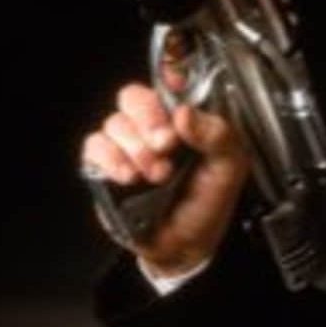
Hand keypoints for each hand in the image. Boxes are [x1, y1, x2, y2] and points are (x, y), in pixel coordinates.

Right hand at [81, 83, 249, 277]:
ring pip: (114, 122)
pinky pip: (94, 146)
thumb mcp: (230, 168)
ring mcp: (128, 145)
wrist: (185, 246)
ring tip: (157, 174)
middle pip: (134, 97)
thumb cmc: (208, 203)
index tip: (174, 94)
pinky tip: (129, 177)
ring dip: (136, 147)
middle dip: (149, 118)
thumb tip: (186, 113)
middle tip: (167, 143)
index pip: (171, 83)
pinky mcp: (105, 166)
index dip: (168, 79)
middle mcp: (155, 127)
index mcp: (188, 120)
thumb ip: (219, 135)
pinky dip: (111, 158)